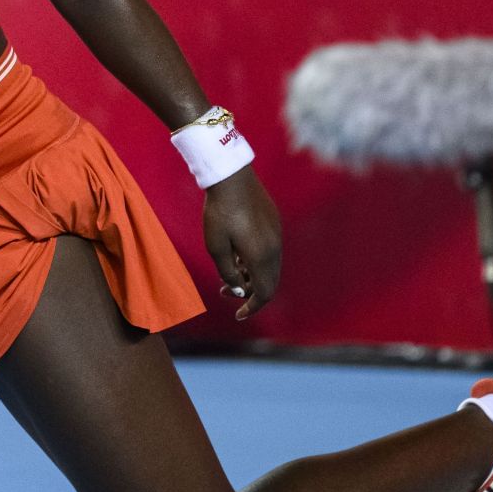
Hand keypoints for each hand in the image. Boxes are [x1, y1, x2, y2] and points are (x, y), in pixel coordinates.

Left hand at [202, 166, 281, 320]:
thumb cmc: (219, 212)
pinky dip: (255, 261)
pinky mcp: (273, 222)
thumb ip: (228, 272)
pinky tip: (237, 254)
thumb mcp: (216, 246)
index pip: (265, 293)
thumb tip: (238, 290)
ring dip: (250, 276)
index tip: (238, 315)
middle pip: (269, 282)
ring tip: (228, 273)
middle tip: (224, 292)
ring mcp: (276, 234)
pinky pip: (269, 251)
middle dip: (249, 292)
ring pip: (269, 266)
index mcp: (262, 257)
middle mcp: (275, 248)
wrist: (231, 176)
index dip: (252, 307)